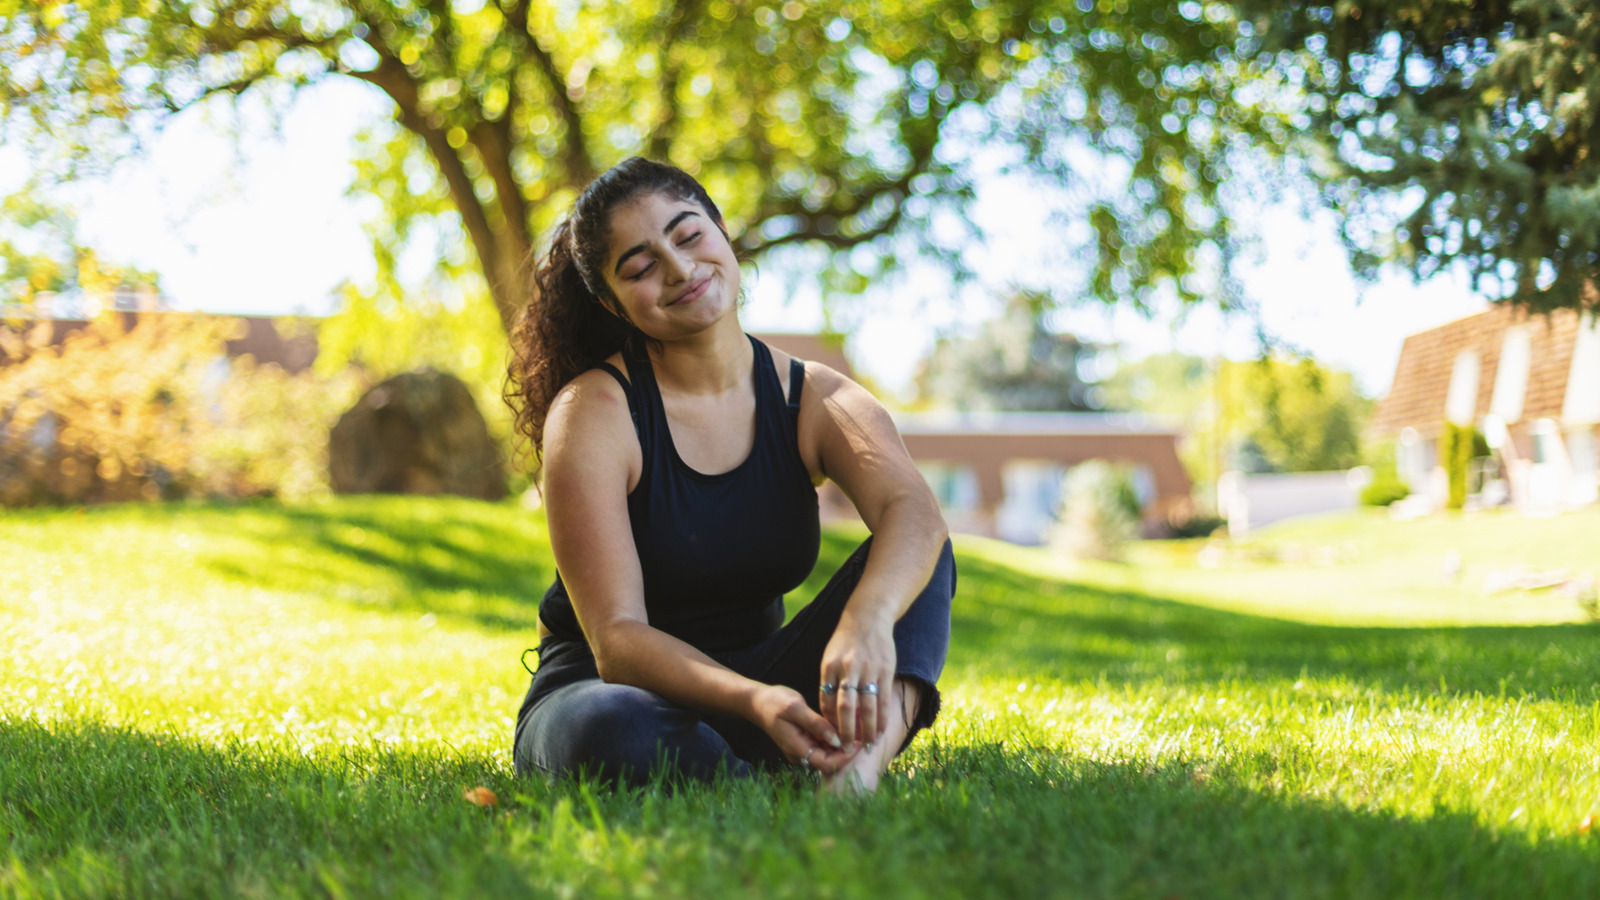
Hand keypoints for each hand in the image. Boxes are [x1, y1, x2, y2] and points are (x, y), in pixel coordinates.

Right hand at [749, 684, 855, 773]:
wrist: (758, 702)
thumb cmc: (775, 702)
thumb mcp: (796, 708)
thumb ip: (816, 724)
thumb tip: (837, 739)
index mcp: (797, 748)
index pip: (826, 764)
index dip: (844, 757)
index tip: (858, 743)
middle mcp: (801, 754)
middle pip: (830, 762)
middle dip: (846, 751)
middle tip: (862, 736)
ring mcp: (802, 749)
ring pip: (828, 754)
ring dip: (842, 745)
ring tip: (856, 729)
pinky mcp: (805, 742)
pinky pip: (823, 745)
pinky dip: (834, 738)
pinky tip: (844, 726)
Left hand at [819, 609, 895, 747]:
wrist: (868, 618)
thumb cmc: (846, 642)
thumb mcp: (830, 658)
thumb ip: (830, 683)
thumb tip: (830, 713)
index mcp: (829, 667)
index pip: (826, 702)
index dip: (829, 723)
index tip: (831, 738)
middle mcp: (847, 670)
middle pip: (845, 708)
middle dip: (846, 732)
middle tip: (847, 749)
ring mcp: (868, 670)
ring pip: (867, 707)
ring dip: (868, 729)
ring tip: (868, 745)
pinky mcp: (885, 671)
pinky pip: (883, 699)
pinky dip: (882, 717)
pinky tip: (882, 730)